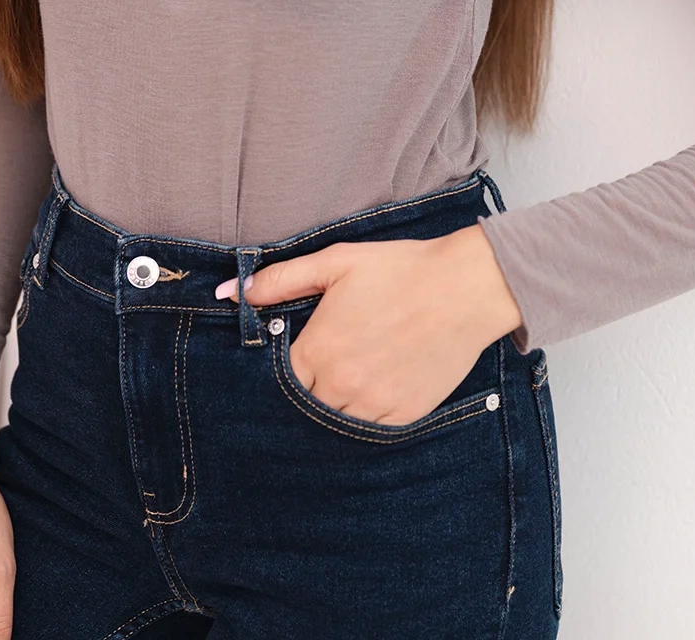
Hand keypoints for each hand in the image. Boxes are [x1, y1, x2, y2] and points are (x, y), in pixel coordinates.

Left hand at [216, 224, 522, 425]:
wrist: (465, 288)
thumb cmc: (399, 270)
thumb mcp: (335, 263)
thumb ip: (279, 280)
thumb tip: (230, 293)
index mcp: (318, 351)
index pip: (278, 380)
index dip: (282, 369)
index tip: (295, 354)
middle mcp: (341, 386)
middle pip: (303, 406)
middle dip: (306, 389)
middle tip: (323, 367)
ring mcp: (374, 405)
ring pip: (334, 424)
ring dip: (334, 406)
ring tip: (348, 378)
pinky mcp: (404, 415)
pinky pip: (370, 431)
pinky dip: (365, 417)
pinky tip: (373, 388)